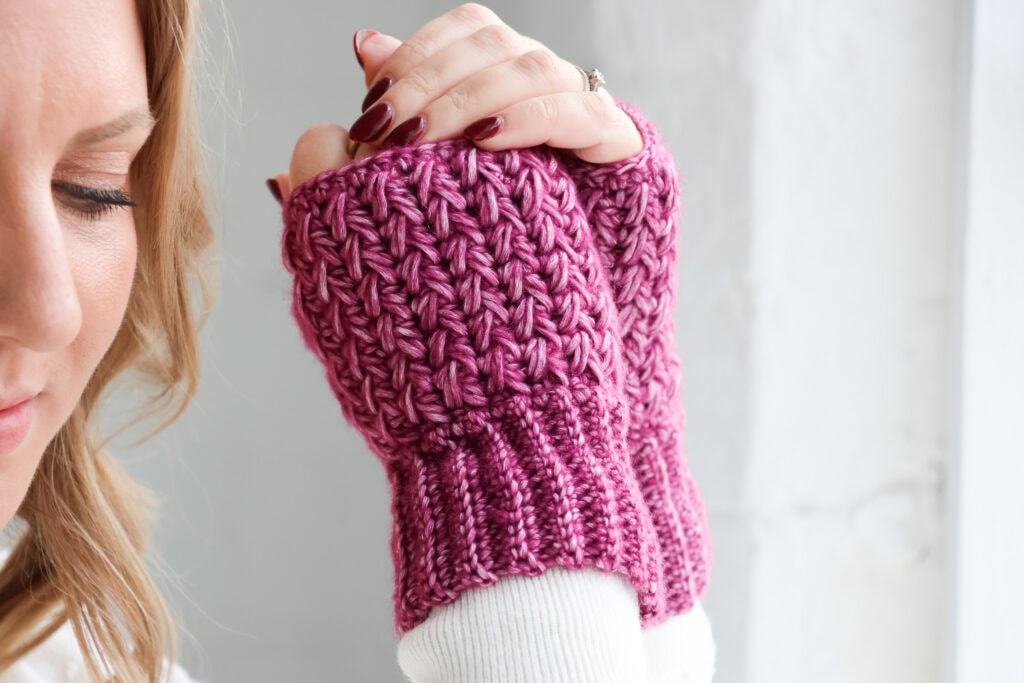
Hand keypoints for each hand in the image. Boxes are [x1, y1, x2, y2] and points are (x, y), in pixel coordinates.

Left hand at [272, 3, 641, 197]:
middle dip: (429, 81)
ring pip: (531, 69)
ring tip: (423, 139)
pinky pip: (575, 113)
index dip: (418, 53)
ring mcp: (580, 103)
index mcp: (507, 70)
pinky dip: (526, 119)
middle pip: (492, 44)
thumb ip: (407, 101)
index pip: (467, 28)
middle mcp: (544, 78)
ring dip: (470, 98)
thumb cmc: (488, 222)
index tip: (375, 103)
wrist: (557, 285)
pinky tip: (484, 140)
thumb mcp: (434, 164)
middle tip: (388, 129)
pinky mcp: (611, 140)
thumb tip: (365, 42)